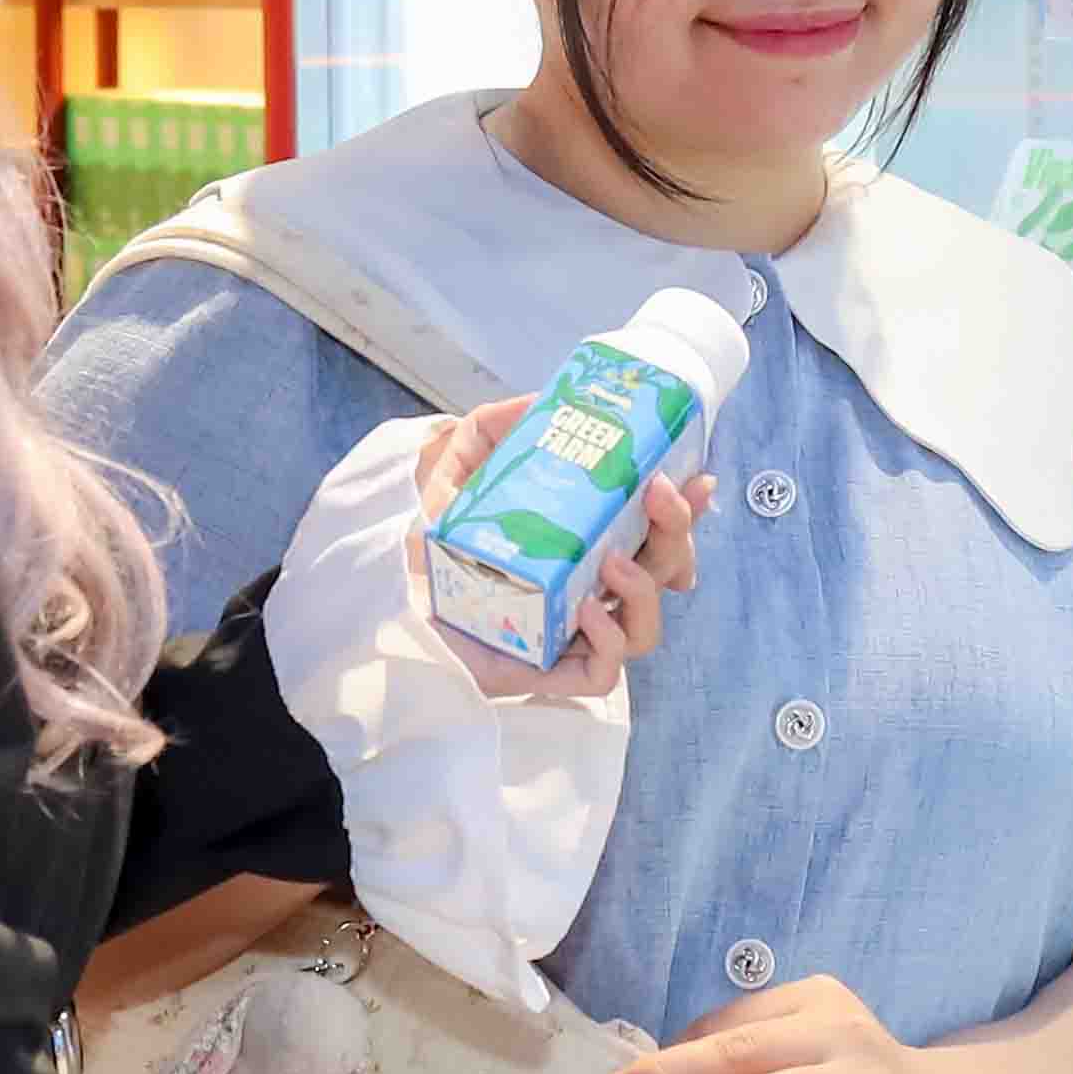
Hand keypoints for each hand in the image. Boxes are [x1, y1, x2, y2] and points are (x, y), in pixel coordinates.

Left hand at [415, 399, 712, 706]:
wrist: (375, 592)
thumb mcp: (455, 468)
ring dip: (646, 588)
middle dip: (679, 533)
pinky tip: (588, 608)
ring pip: (646, 630)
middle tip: (661, 493)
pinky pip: (603, 674)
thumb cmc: (419, 540)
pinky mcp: (544, 673)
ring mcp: (568, 636)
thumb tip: (538, 398)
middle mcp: (584, 590)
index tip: (697, 475)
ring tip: (613, 560)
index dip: (685, 511)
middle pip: (663, 574)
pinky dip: (610, 642)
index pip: (652, 534)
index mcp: (579, 548)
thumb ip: (492, 427)